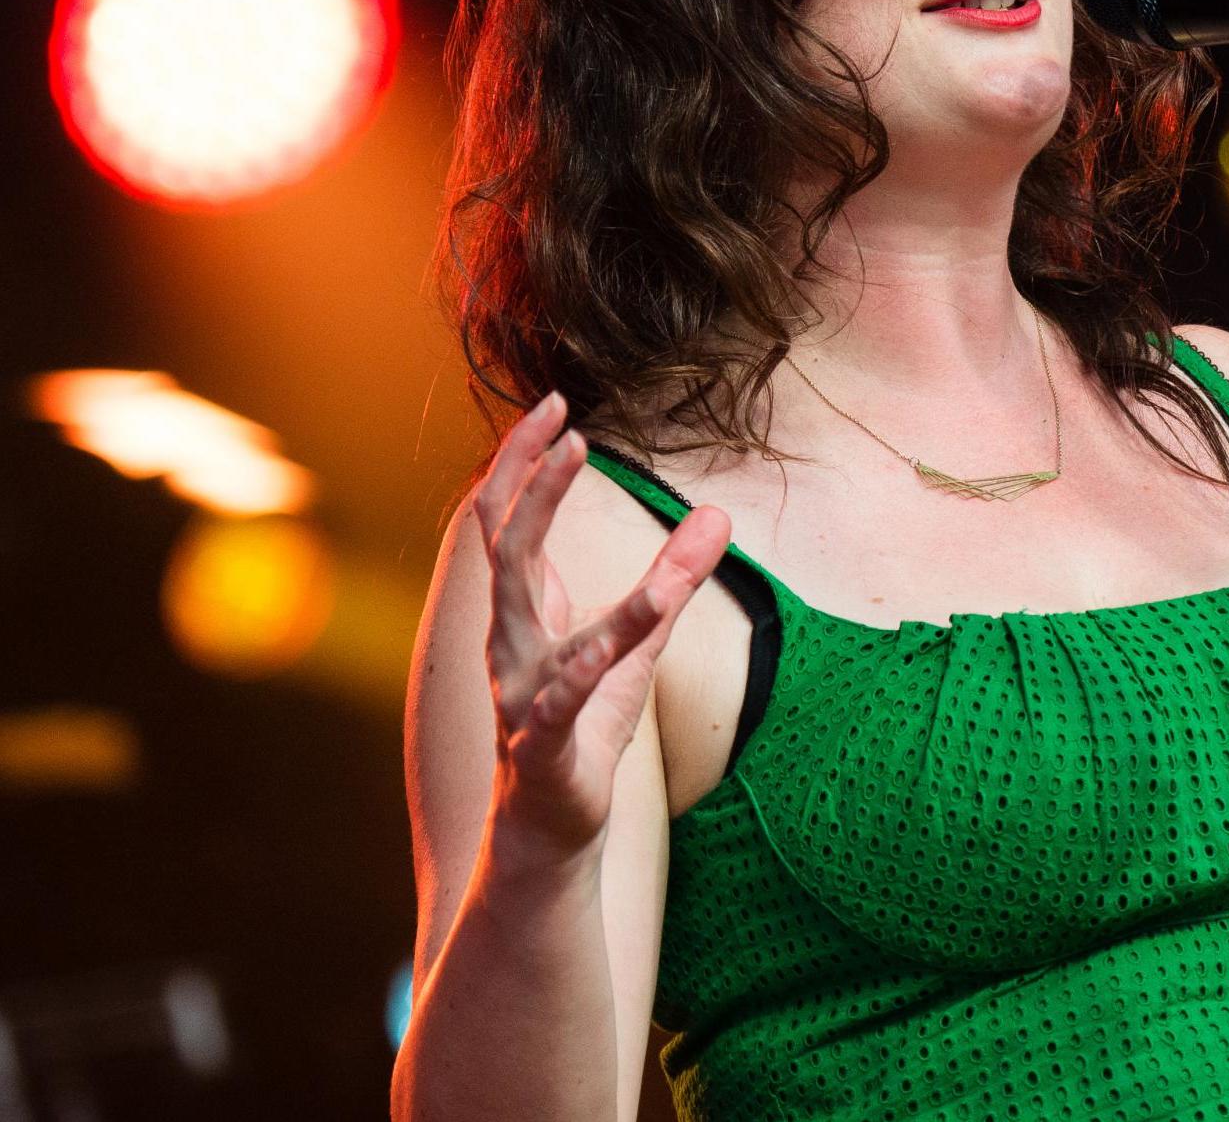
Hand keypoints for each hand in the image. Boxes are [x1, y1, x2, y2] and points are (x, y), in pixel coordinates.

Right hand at [475, 392, 730, 853]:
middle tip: (566, 428)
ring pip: (527, 611)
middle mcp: (508, 642)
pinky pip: (556, 702)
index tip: (555, 405)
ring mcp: (519, 692)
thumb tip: (719, 513)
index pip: (509, 520)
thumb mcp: (640, 640)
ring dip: (547, 536)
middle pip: (506, 545)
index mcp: (524, 613)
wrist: (552, 826)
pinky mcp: (542, 745)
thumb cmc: (586, 723)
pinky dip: (580, 669)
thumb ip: (672, 579)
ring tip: (574, 469)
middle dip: (531, 481)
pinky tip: (599, 645)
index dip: (524, 462)